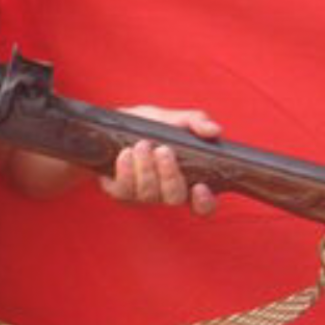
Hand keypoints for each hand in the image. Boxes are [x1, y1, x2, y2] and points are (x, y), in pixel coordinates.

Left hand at [100, 106, 220, 217]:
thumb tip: (214, 130)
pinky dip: (126, 171)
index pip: (203, 205)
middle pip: (175, 199)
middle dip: (170, 175)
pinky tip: (125, 154)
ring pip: (149, 194)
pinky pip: (124, 191)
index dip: (205, 202)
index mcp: (186, 179)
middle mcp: (165, 192)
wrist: (110, 125)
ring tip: (142, 145)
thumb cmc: (148, 126)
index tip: (200, 186)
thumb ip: (195, 122)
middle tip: (163, 150)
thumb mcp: (173, 119)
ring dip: (146, 168)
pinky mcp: (120, 193)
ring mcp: (142, 195)